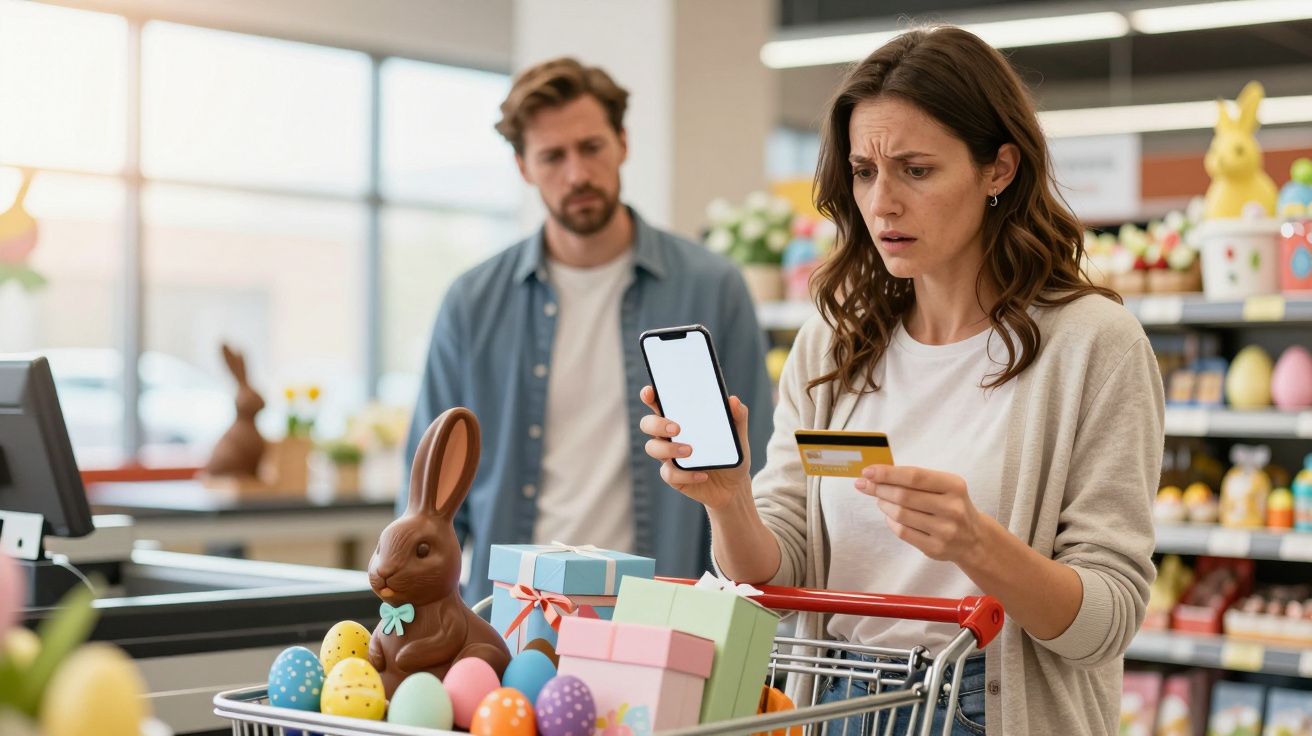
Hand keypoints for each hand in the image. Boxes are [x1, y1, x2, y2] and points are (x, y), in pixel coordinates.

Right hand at [638, 385, 751, 510]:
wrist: (733, 485)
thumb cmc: (729, 454)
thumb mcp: (738, 435)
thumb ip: (737, 416)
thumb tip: (733, 400)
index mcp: (681, 418)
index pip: (658, 402)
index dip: (649, 395)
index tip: (650, 392)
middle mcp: (669, 436)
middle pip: (647, 423)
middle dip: (657, 424)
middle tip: (676, 428)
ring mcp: (669, 456)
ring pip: (652, 448)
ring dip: (669, 449)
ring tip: (690, 451)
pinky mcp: (673, 476)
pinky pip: (669, 474)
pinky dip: (686, 474)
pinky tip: (702, 474)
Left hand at [855, 465, 983, 563]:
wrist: (974, 539)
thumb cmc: (951, 505)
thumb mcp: (944, 486)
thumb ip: (916, 479)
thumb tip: (877, 474)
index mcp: (954, 485)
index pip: (914, 476)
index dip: (887, 473)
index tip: (867, 472)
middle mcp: (952, 508)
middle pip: (904, 496)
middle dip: (879, 488)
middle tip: (865, 485)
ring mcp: (945, 530)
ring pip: (901, 514)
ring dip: (883, 504)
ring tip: (879, 499)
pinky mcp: (935, 548)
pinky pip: (903, 532)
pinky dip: (890, 521)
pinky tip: (889, 516)